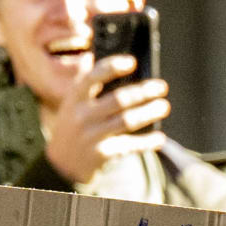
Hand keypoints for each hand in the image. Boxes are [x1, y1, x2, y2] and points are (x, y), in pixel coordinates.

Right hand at [41, 47, 168, 187]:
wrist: (61, 163)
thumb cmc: (74, 127)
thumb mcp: (74, 105)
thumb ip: (90, 89)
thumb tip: (107, 65)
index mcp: (74, 98)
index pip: (92, 77)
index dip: (112, 68)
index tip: (133, 62)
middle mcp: (81, 114)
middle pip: (117, 99)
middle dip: (143, 91)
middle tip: (162, 86)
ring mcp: (91, 135)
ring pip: (127, 121)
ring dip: (149, 113)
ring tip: (164, 107)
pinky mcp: (101, 154)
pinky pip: (129, 145)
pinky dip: (146, 142)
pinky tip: (160, 138)